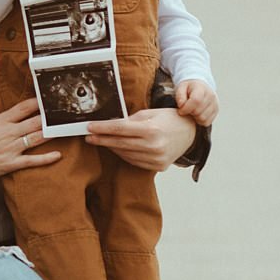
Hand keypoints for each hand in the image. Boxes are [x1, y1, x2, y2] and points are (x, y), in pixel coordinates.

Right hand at [0, 94, 59, 182]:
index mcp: (0, 121)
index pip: (23, 108)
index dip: (38, 102)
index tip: (48, 99)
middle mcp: (8, 133)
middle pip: (35, 122)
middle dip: (50, 118)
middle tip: (63, 113)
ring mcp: (10, 148)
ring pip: (36, 139)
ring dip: (51, 134)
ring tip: (64, 129)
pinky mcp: (10, 163)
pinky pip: (32, 160)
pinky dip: (46, 158)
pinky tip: (57, 155)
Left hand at [84, 107, 198, 170]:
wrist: (190, 133)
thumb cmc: (169, 120)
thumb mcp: (149, 113)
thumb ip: (129, 120)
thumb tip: (109, 125)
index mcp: (152, 130)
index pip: (120, 129)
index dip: (102, 128)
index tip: (89, 127)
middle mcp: (154, 146)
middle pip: (120, 143)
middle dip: (102, 139)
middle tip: (89, 136)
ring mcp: (156, 158)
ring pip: (125, 154)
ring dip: (111, 147)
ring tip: (101, 141)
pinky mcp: (158, 166)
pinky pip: (134, 161)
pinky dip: (123, 155)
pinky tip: (116, 149)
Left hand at [174, 79, 218, 124]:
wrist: (201, 87)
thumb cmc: (189, 88)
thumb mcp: (181, 87)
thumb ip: (180, 95)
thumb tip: (181, 105)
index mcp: (201, 88)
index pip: (196, 101)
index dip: (186, 108)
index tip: (180, 110)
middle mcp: (211, 96)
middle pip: (198, 111)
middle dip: (189, 112)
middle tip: (186, 109)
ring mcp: (215, 104)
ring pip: (203, 118)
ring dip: (194, 117)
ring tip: (191, 111)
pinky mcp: (216, 111)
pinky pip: (207, 122)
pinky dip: (200, 121)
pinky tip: (196, 115)